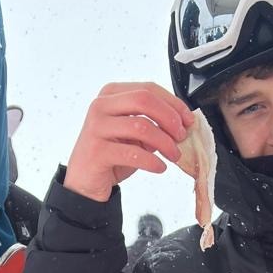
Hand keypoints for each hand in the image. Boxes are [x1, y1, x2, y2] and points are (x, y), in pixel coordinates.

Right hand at [64, 83, 194, 202]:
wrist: (85, 183)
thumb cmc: (111, 156)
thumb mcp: (134, 135)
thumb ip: (153, 124)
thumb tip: (182, 123)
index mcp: (111, 94)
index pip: (148, 89)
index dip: (173, 103)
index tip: (188, 120)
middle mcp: (101, 106)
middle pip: (144, 100)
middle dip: (169, 118)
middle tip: (181, 136)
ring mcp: (97, 127)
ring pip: (141, 126)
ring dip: (165, 142)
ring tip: (173, 155)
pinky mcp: (97, 151)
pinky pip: (133, 153)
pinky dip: (152, 161)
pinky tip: (160, 167)